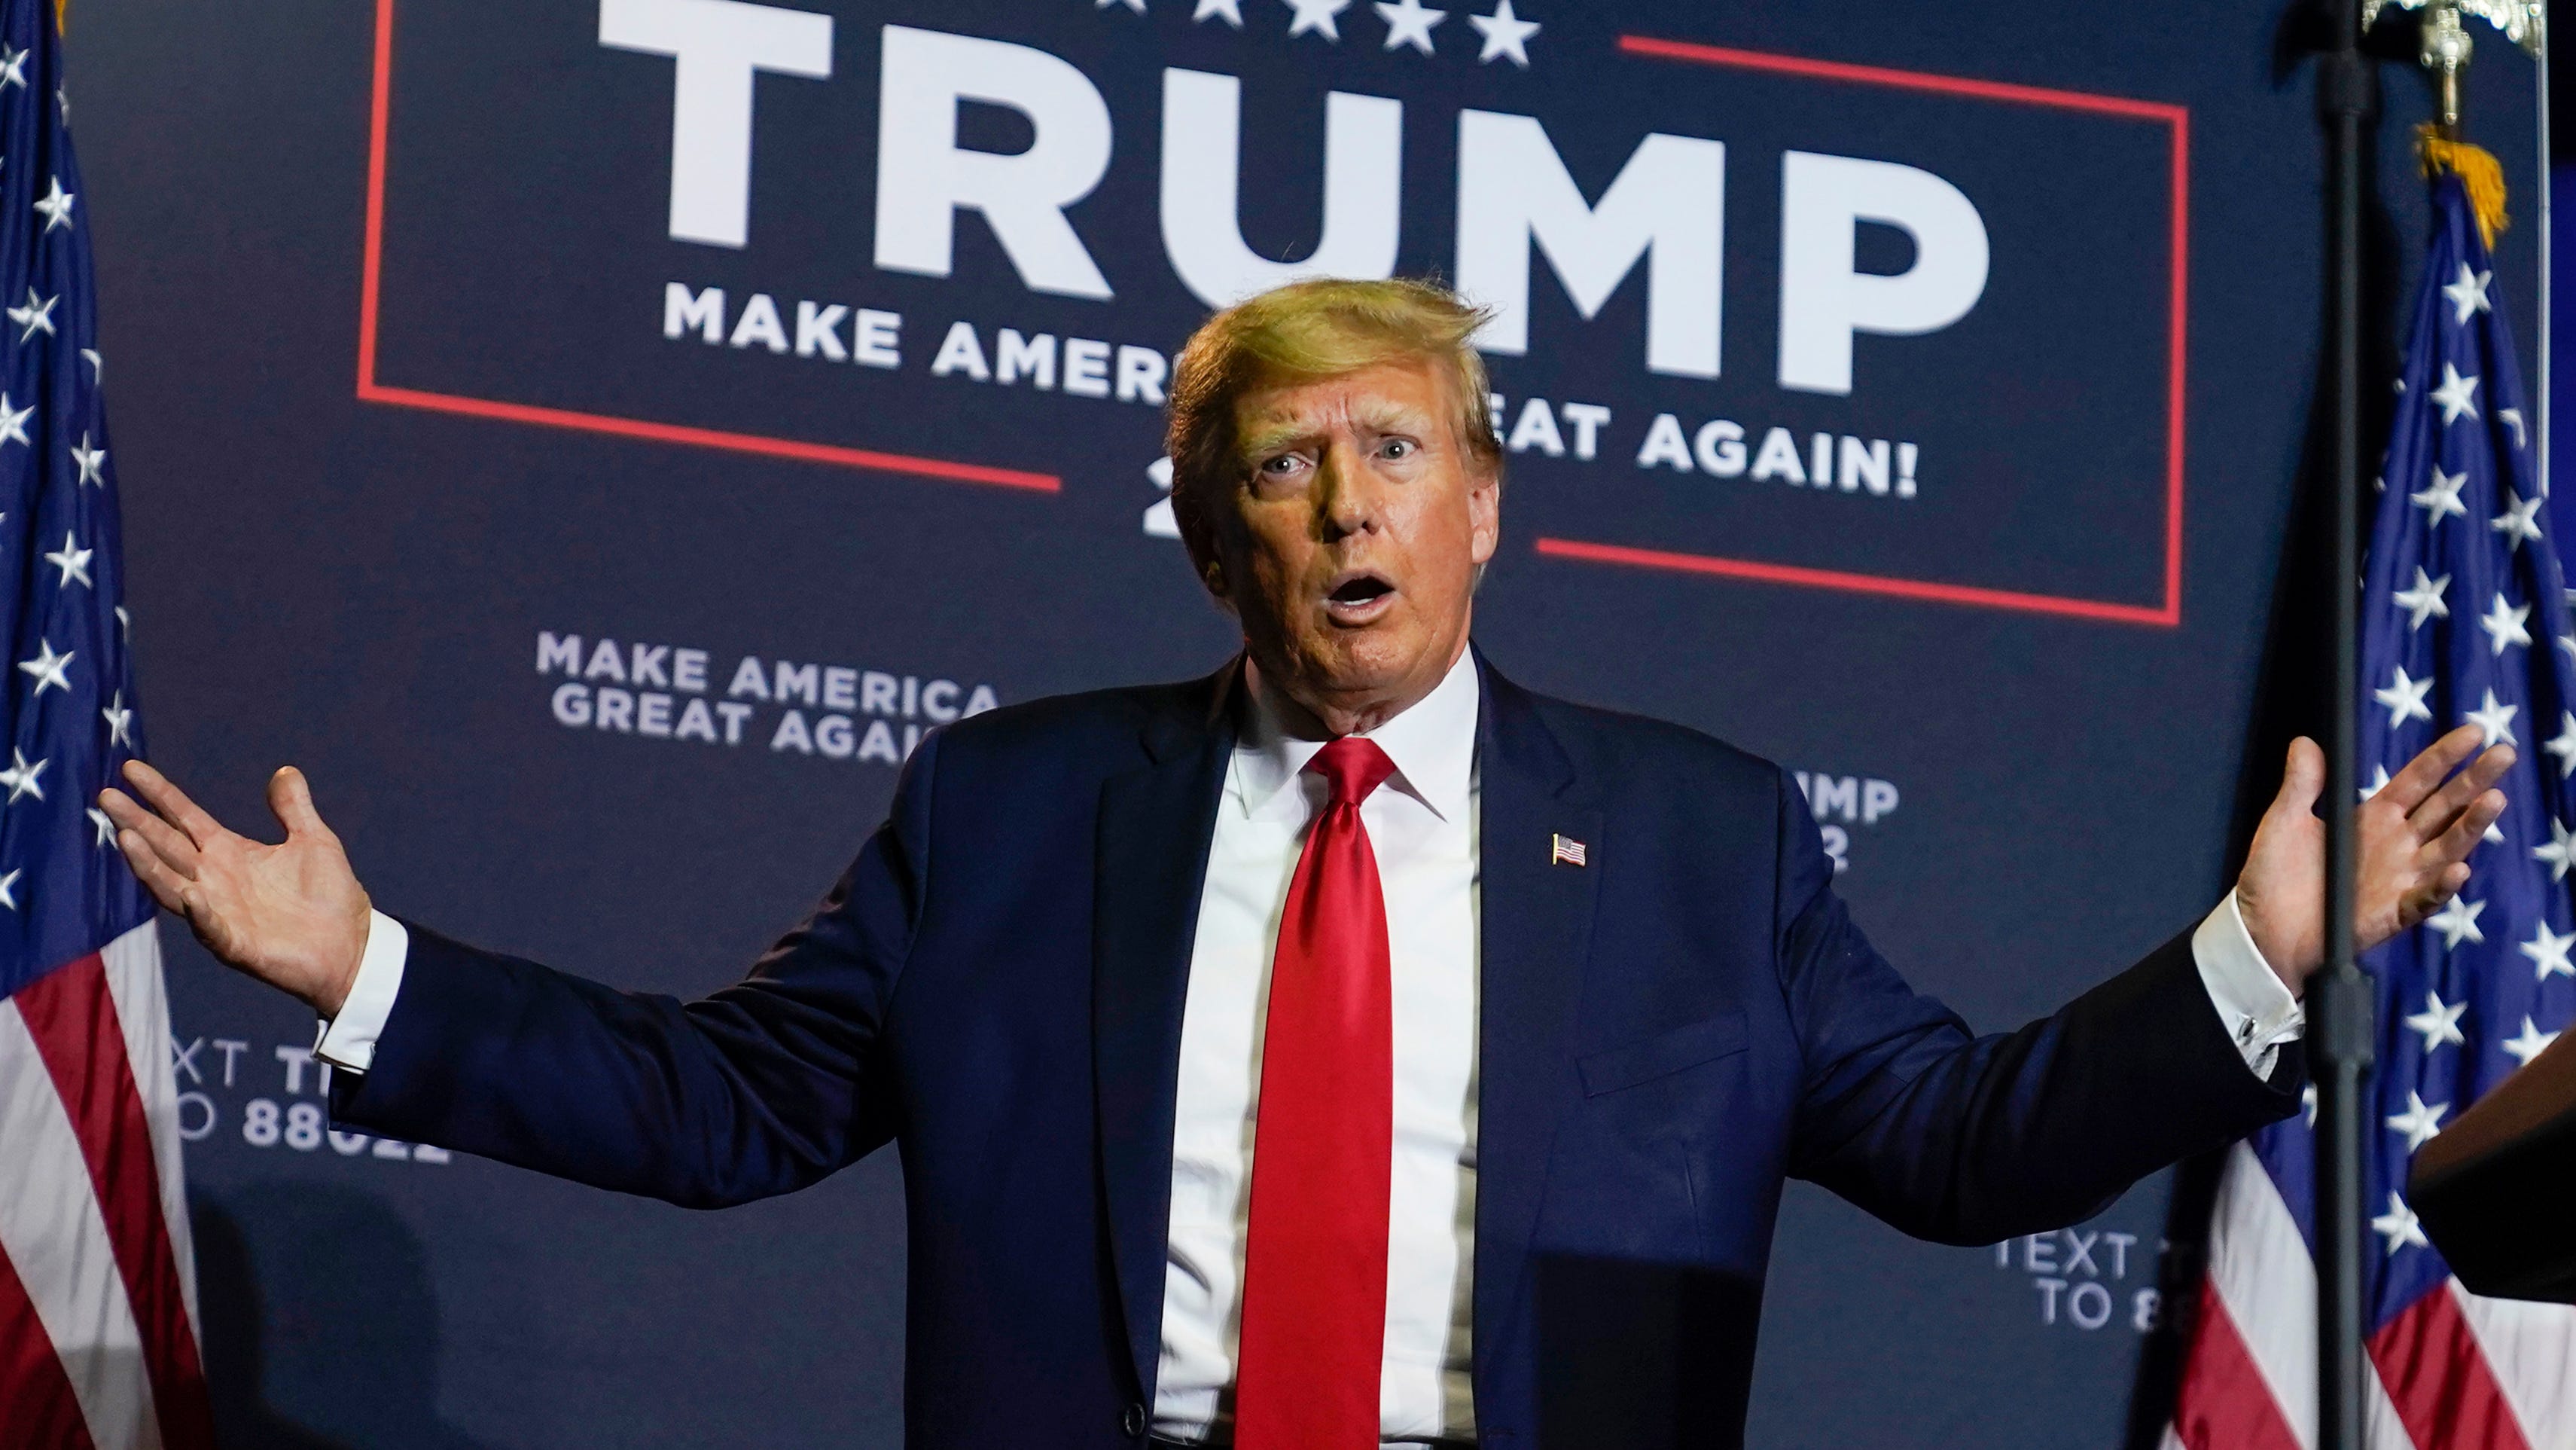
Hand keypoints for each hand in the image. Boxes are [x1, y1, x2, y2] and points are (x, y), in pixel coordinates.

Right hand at [97, 761, 372, 1016]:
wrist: (351, 946)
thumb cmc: (330, 895)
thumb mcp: (314, 841)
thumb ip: (294, 808)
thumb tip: (284, 770)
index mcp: (229, 852)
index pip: (184, 817)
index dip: (159, 794)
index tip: (130, 768)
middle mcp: (214, 879)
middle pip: (166, 846)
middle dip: (137, 822)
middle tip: (106, 797)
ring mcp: (219, 912)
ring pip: (171, 885)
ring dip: (148, 864)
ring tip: (126, 837)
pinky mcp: (235, 944)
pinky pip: (210, 927)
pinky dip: (199, 912)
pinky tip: (190, 894)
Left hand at [2236, 725, 2510, 991]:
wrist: (2261, 929)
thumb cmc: (2273, 876)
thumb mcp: (2284, 821)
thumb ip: (2301, 784)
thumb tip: (2305, 740)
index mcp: (2373, 818)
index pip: (2418, 781)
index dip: (2444, 757)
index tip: (2475, 731)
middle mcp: (2396, 845)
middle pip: (2445, 807)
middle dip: (2475, 781)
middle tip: (2505, 753)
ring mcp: (2399, 878)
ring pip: (2446, 848)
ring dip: (2471, 827)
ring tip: (2495, 800)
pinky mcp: (2393, 913)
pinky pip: (2424, 898)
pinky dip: (2441, 886)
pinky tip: (2458, 870)